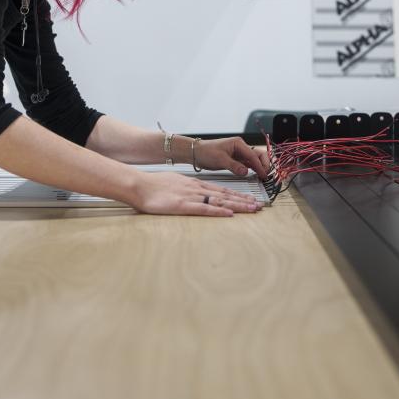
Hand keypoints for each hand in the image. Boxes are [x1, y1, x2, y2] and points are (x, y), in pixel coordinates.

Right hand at [131, 169, 262, 216]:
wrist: (139, 185)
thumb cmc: (154, 186)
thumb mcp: (175, 185)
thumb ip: (187, 190)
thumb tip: (195, 196)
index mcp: (195, 185)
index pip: (222, 190)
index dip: (237, 195)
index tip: (250, 199)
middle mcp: (197, 189)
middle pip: (226, 195)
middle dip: (244, 200)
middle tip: (260, 206)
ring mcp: (191, 197)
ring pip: (220, 201)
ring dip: (238, 205)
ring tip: (252, 209)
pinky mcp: (183, 206)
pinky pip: (204, 209)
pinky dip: (218, 211)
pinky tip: (230, 214)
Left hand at [195, 137, 270, 177]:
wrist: (196, 153)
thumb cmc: (206, 152)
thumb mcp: (220, 159)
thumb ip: (234, 166)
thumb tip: (246, 172)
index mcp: (238, 143)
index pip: (253, 155)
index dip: (260, 166)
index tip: (264, 175)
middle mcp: (241, 147)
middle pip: (258, 155)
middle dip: (264, 164)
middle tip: (266, 176)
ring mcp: (239, 154)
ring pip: (255, 160)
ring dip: (260, 167)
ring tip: (264, 177)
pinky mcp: (236, 160)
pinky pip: (248, 164)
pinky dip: (254, 169)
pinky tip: (256, 175)